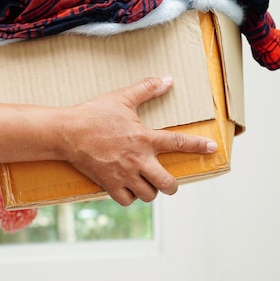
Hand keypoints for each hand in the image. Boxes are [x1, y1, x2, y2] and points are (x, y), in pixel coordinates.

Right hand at [62, 76, 216, 205]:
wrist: (66, 132)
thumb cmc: (93, 114)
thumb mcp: (122, 98)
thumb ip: (147, 89)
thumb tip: (168, 79)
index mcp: (144, 138)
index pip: (178, 143)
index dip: (197, 146)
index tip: (212, 148)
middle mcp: (138, 160)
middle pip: (167, 183)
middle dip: (171, 186)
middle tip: (167, 182)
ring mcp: (124, 174)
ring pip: (149, 195)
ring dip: (150, 191)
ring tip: (145, 183)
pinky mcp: (109, 184)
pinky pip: (127, 200)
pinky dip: (130, 197)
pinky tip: (127, 189)